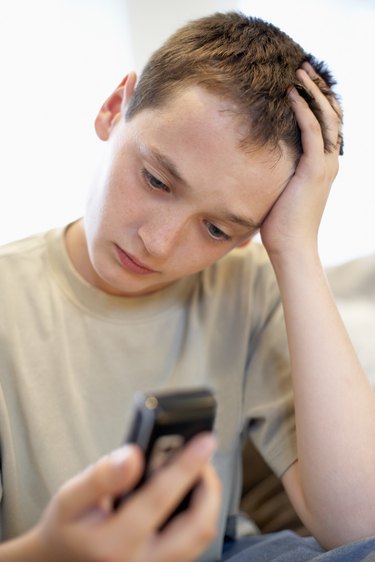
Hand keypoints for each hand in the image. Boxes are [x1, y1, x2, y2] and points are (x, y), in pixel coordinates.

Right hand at [28, 434, 219, 561]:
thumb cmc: (67, 531)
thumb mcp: (68, 500)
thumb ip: (100, 477)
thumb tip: (131, 457)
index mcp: (114, 544)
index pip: (160, 499)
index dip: (186, 466)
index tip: (203, 442)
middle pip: (197, 527)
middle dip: (209, 487)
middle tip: (204, 457)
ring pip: (201, 538)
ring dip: (207, 500)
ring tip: (197, 471)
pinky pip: (193, 544)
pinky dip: (198, 514)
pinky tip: (187, 493)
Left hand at [260, 62, 341, 261]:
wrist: (291, 247)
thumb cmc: (280, 225)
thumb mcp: (279, 192)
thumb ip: (276, 174)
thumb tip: (253, 166)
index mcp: (323, 166)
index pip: (328, 125)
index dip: (318, 101)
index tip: (302, 82)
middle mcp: (329, 162)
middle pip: (332, 115)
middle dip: (319, 89)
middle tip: (304, 67)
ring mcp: (324, 166)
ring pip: (326, 118)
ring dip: (313, 92)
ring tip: (299, 71)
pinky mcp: (314, 171)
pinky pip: (313, 132)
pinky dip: (304, 110)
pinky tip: (291, 94)